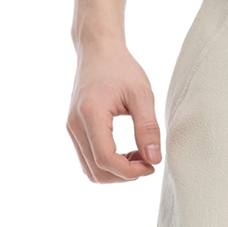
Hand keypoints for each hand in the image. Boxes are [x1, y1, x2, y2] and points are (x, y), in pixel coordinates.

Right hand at [67, 42, 160, 182]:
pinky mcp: (75, 130)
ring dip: (116, 173)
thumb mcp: (142, 94)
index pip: (105, 159)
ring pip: (90, 171)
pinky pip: (88, 160)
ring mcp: (72, 129)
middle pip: (96, 171)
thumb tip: (154, 159)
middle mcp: (75, 125)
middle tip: (147, 162)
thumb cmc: (120, 67)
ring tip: (138, 157)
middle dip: (124, 175)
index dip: (130, 171)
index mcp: (90, 115)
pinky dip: (107, 165)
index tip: (151, 165)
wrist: (98, 51)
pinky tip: (126, 153)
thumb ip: (148, 128)